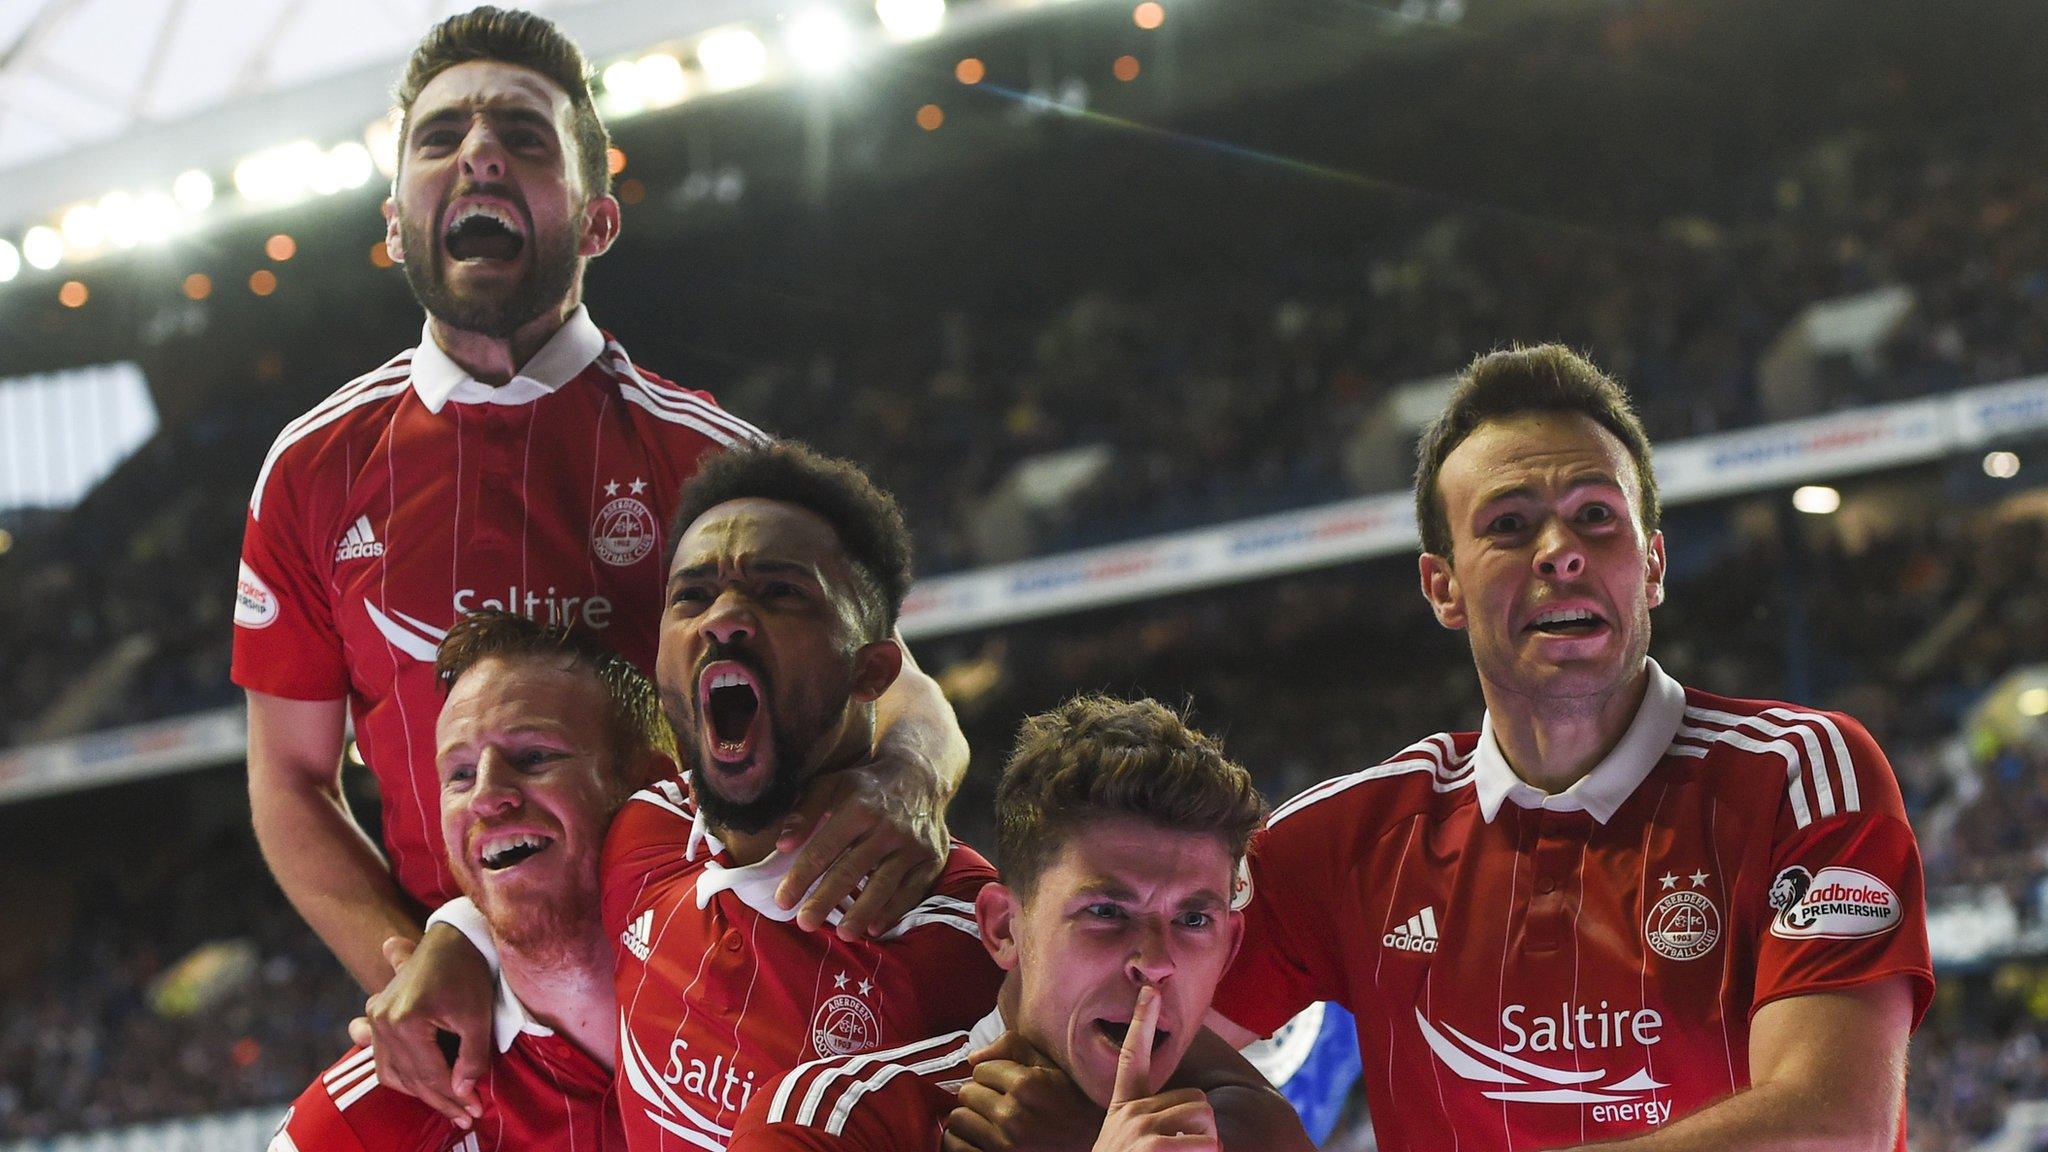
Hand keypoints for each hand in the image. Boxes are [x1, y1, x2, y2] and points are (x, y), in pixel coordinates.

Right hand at [355, 928, 492, 1127]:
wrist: (453, 936)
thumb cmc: (469, 972)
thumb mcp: (478, 1017)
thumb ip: (471, 1058)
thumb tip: (461, 1093)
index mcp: (406, 1021)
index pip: (430, 1074)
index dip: (453, 1097)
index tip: (474, 1112)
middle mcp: (383, 1022)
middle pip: (411, 1077)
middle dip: (440, 1100)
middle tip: (466, 1116)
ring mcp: (376, 1019)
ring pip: (392, 1073)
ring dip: (419, 1092)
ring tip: (449, 1105)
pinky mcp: (377, 1016)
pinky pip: (383, 1058)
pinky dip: (402, 1076)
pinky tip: (421, 1086)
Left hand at [775, 758, 947, 939]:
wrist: (920, 777)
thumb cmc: (866, 786)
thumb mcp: (832, 784)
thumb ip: (805, 812)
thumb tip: (782, 845)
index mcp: (858, 808)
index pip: (824, 848)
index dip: (801, 877)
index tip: (783, 901)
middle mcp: (887, 827)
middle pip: (851, 870)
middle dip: (825, 900)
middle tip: (805, 924)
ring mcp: (912, 845)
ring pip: (883, 884)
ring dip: (861, 912)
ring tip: (842, 935)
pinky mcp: (932, 859)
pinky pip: (912, 890)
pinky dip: (894, 911)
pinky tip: (875, 928)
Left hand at [942, 1032, 1101, 1151]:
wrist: (1090, 1142)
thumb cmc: (1072, 1103)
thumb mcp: (1050, 1066)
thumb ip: (1012, 1047)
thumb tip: (972, 1057)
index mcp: (1026, 1085)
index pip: (980, 1069)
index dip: (992, 1074)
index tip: (1006, 1084)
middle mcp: (1013, 1115)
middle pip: (967, 1092)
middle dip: (980, 1094)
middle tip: (999, 1103)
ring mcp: (1003, 1145)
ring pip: (958, 1119)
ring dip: (970, 1117)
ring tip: (988, 1120)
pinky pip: (956, 1146)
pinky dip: (962, 1140)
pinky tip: (978, 1137)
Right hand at [1095, 986, 1218, 1151]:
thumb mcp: (1129, 1147)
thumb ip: (1151, 1125)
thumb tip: (1201, 1120)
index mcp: (1123, 1110)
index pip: (1131, 1057)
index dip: (1142, 1021)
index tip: (1150, 990)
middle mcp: (1129, 1114)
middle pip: (1196, 1100)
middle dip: (1204, 1130)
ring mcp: (1140, 1130)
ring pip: (1206, 1120)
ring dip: (1208, 1148)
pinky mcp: (1154, 1147)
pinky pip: (1207, 1144)